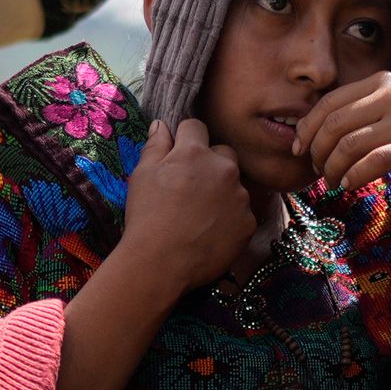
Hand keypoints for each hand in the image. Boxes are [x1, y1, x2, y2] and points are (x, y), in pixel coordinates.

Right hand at [121, 118, 259, 294]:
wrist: (160, 264)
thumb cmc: (146, 217)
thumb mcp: (142, 175)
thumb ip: (156, 145)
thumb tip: (162, 125)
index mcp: (195, 152)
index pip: (195, 127)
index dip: (185, 139)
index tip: (177, 156)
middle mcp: (224, 169)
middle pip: (223, 153)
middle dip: (210, 162)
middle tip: (191, 187)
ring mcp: (239, 197)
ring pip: (234, 184)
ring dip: (222, 191)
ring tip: (200, 214)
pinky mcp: (248, 223)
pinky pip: (242, 212)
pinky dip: (230, 217)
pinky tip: (210, 231)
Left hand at [297, 71, 390, 196]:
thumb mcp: (384, 115)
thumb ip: (352, 116)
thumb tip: (304, 134)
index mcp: (381, 82)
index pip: (328, 103)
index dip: (307, 130)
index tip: (300, 151)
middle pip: (335, 125)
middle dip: (319, 153)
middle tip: (320, 171)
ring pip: (350, 145)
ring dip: (334, 170)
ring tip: (334, 182)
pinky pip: (373, 162)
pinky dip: (354, 177)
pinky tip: (349, 185)